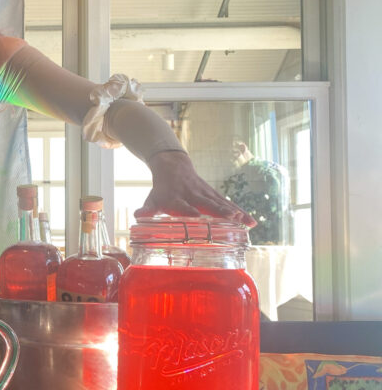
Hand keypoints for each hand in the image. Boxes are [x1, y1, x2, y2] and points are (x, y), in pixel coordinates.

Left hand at [136, 150, 256, 225]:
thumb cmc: (162, 189)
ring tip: (248, 223)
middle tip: (231, 218)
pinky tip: (252, 222)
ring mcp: (205, 194)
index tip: (196, 217)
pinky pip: (229, 204)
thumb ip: (147, 209)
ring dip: (235, 213)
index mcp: (175, 197)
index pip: (182, 205)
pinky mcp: (214, 195)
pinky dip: (241, 212)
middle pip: (207, 203)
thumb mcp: (152, 198)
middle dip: (219, 211)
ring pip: (222, 203)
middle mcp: (192, 194)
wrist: (173, 166)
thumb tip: (137, 216)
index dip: (188, 211)